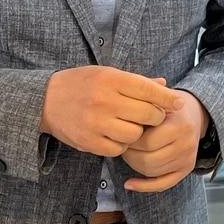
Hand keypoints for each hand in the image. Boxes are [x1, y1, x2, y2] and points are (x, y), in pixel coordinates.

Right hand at [39, 67, 180, 157]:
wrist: (45, 100)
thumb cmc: (82, 84)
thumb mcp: (107, 74)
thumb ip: (136, 82)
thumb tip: (165, 86)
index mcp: (111, 79)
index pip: (148, 90)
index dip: (167, 98)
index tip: (178, 103)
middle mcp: (104, 100)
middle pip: (147, 114)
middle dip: (154, 117)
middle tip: (150, 117)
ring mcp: (96, 123)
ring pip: (135, 134)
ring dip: (137, 133)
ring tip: (129, 126)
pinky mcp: (89, 142)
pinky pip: (118, 149)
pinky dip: (121, 144)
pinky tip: (114, 136)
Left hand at [123, 91, 208, 192]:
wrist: (195, 112)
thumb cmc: (169, 106)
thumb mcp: (159, 99)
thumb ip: (143, 105)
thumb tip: (121, 115)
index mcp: (179, 126)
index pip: (147, 142)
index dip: (130, 140)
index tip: (123, 132)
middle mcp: (186, 144)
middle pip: (148, 160)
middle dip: (130, 155)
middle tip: (123, 145)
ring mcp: (187, 158)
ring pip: (152, 172)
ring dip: (134, 166)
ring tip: (129, 154)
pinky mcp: (186, 169)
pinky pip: (163, 184)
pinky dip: (144, 186)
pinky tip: (129, 184)